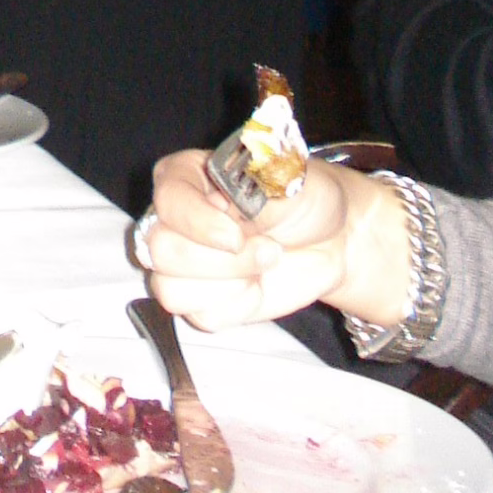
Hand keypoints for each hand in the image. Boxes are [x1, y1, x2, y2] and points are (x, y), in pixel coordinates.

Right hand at [141, 153, 409, 333]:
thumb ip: (254, 190)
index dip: (197, 223)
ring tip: (263, 265)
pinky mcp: (203, 300)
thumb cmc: (304, 198)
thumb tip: (232, 208)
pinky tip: (257, 285)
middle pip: (160, 250)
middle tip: (268, 250)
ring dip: (226, 285)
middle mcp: (175, 219)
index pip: (166, 199)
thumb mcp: (287, 180)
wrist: (332, 240)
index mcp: (185, 176)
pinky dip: (237, 306)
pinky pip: (200, 316)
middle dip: (220, 261)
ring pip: (169, 290)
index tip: (238, 235)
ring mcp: (186, 263)